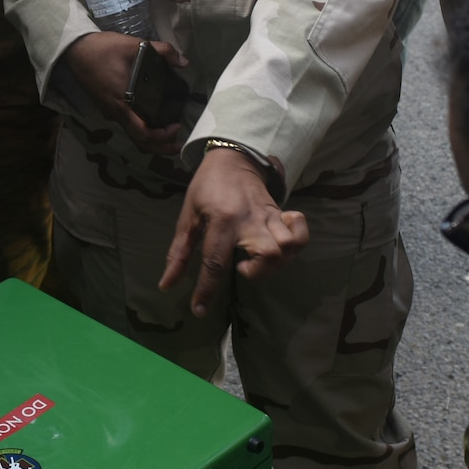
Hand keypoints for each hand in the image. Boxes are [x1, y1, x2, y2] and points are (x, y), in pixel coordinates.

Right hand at [62, 31, 188, 155]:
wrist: (75, 49)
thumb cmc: (102, 49)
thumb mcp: (135, 46)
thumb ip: (162, 51)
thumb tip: (184, 62)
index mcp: (123, 103)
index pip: (143, 133)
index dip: (162, 137)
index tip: (176, 127)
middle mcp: (116, 113)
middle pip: (140, 141)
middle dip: (161, 146)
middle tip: (179, 143)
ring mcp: (109, 111)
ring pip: (133, 134)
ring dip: (152, 138)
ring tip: (169, 132)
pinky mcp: (107, 106)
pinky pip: (127, 123)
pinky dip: (142, 127)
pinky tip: (152, 117)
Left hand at [159, 146, 307, 316]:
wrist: (233, 158)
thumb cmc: (206, 188)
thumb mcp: (187, 216)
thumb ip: (179, 253)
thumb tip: (166, 285)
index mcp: (222, 221)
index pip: (215, 263)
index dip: (207, 291)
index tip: (199, 311)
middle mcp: (249, 220)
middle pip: (269, 256)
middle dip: (257, 274)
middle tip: (240, 267)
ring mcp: (269, 217)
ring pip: (288, 246)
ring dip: (277, 263)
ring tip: (258, 260)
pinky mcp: (281, 214)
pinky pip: (301, 233)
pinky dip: (296, 243)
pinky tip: (280, 245)